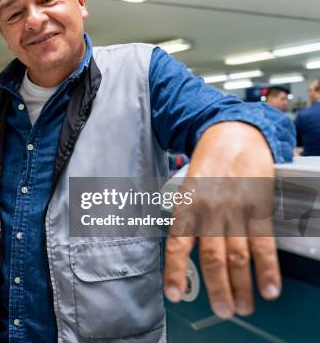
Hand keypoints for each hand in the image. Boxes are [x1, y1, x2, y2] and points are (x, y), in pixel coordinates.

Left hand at [163, 122, 281, 317]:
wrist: (233, 134)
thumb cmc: (207, 165)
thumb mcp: (188, 188)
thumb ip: (188, 218)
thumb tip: (185, 249)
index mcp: (187, 206)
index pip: (177, 244)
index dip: (175, 271)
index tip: (174, 294)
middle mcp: (210, 210)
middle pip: (212, 257)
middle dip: (217, 288)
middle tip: (222, 310)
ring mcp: (235, 209)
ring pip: (237, 255)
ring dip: (241, 285)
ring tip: (242, 306)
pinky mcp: (259, 206)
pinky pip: (263, 241)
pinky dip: (267, 267)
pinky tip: (268, 287)